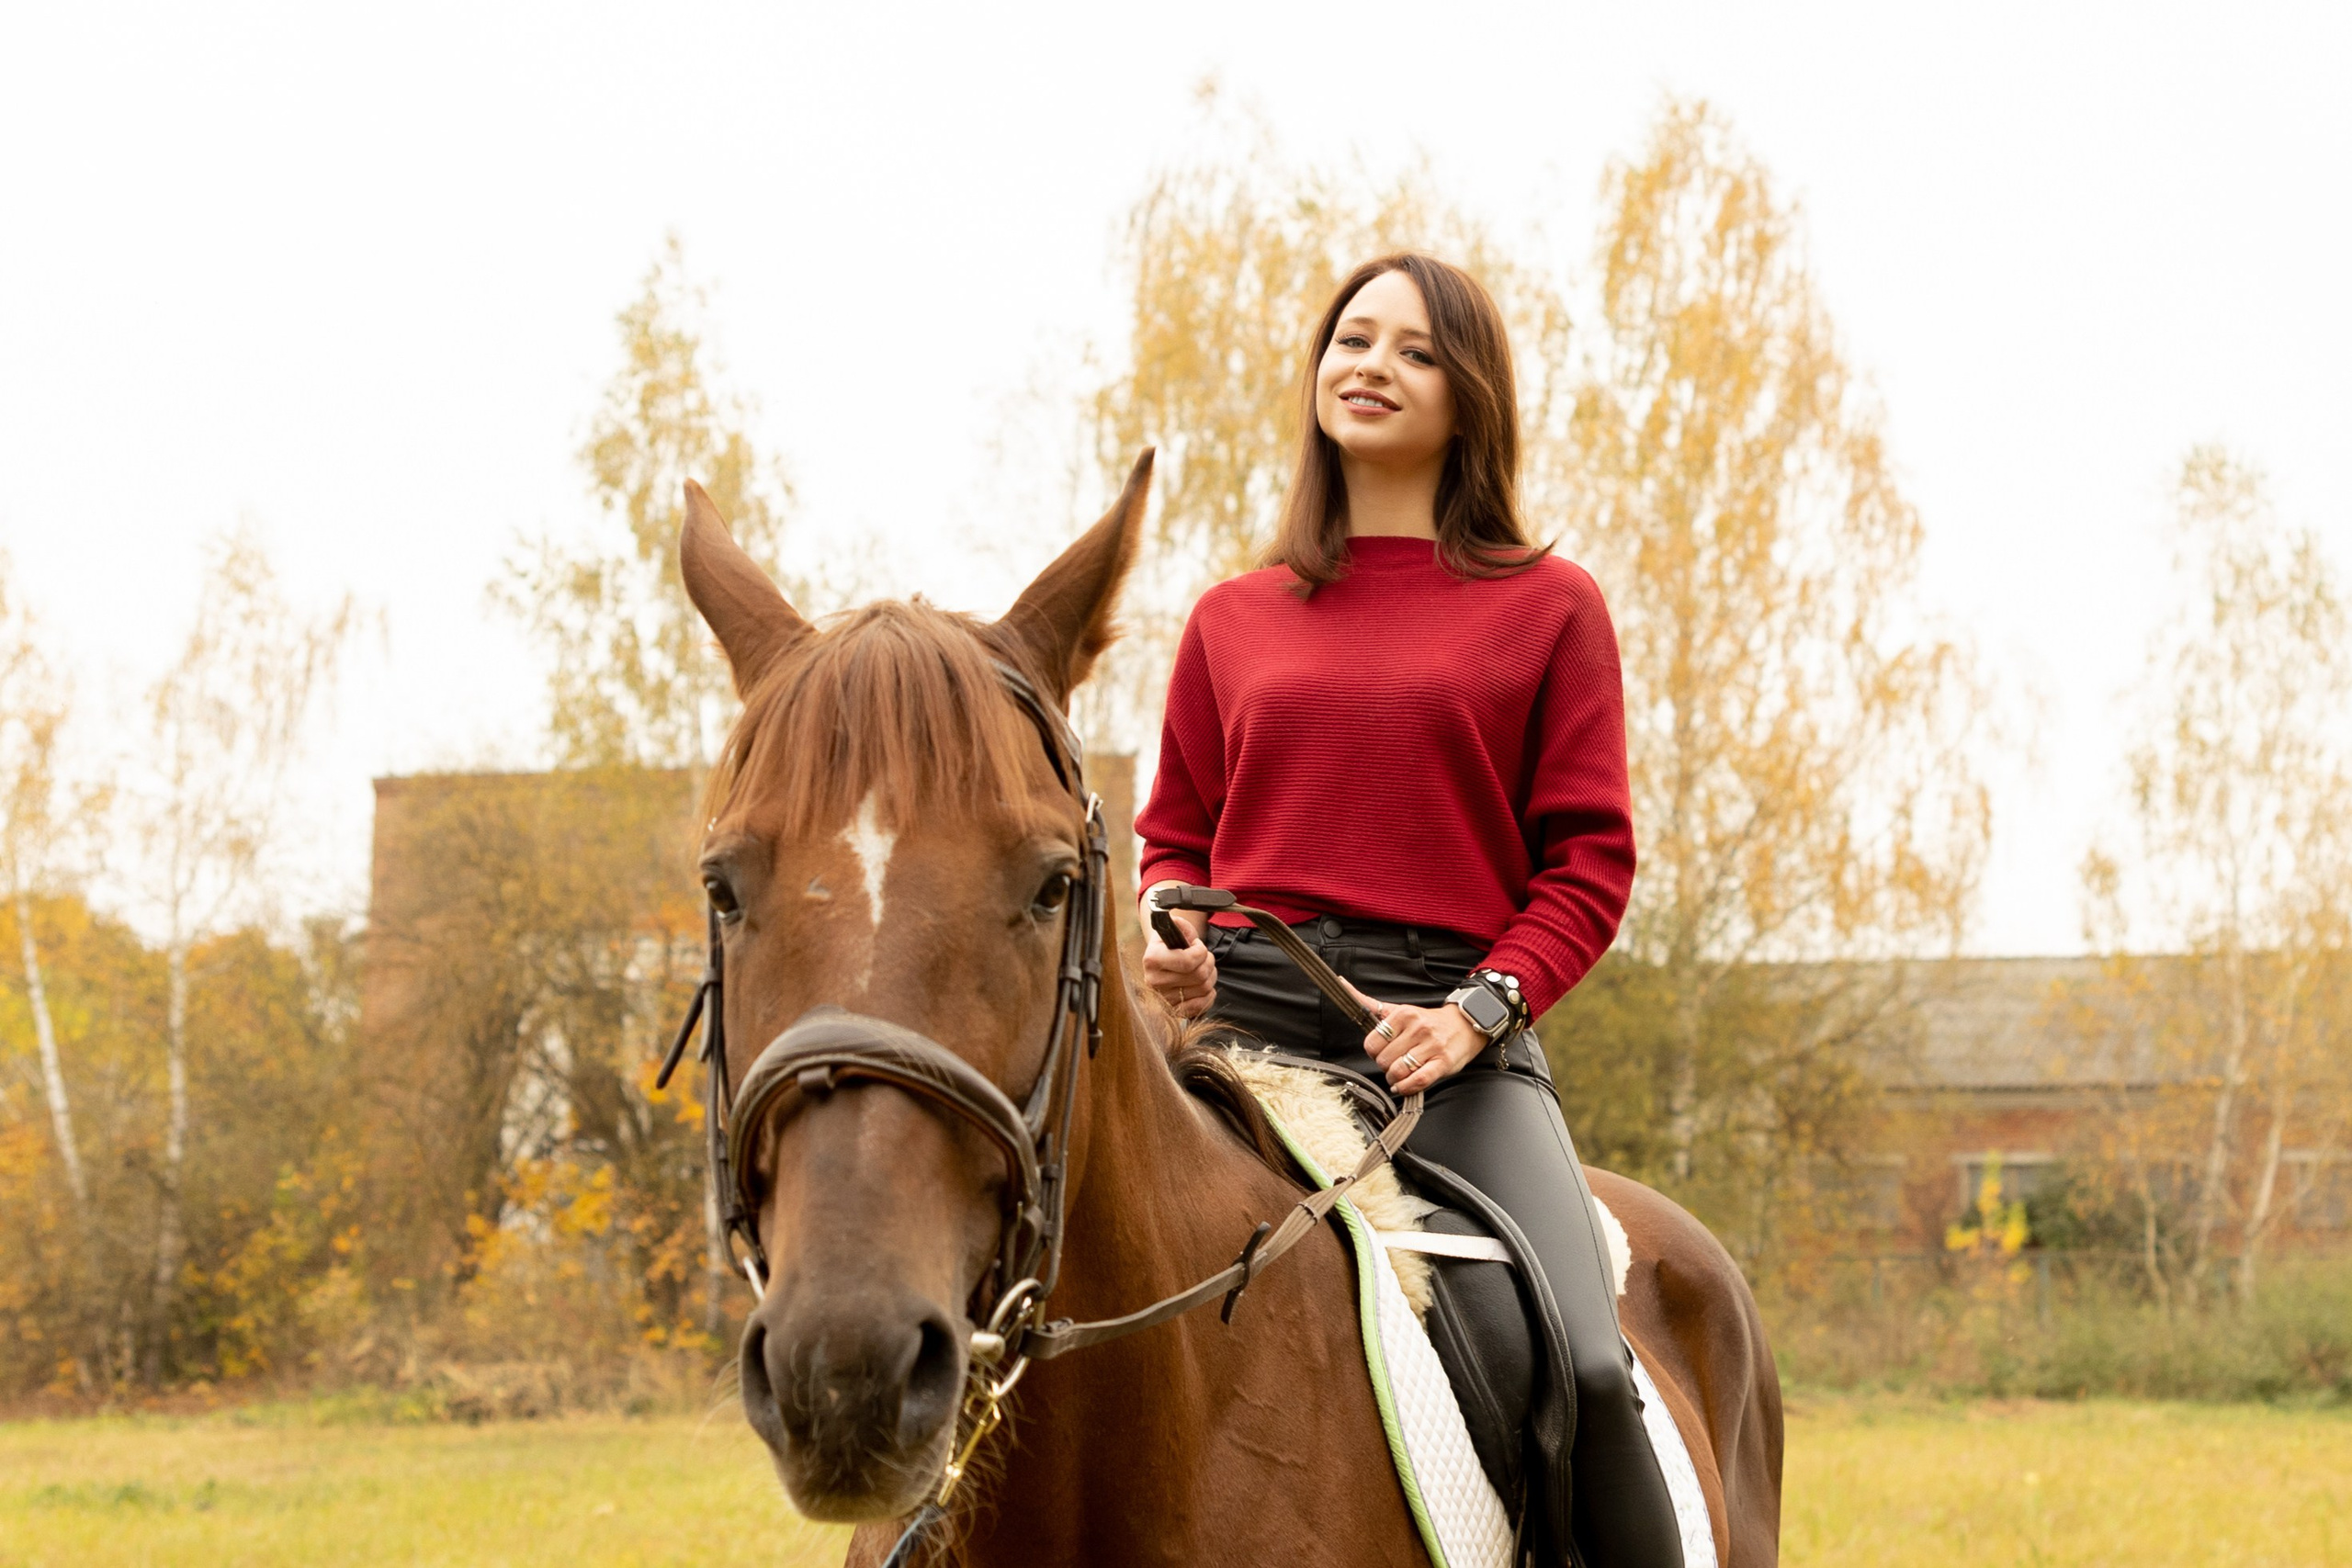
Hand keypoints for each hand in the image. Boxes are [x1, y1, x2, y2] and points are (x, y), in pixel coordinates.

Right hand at [1140, 889, 1215, 1018]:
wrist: (1161, 961)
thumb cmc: (1170, 944)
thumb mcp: (1172, 929)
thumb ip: (1179, 924)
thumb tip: (1178, 922)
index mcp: (1152, 960)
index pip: (1188, 961)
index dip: (1200, 951)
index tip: (1196, 945)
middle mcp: (1154, 982)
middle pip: (1199, 975)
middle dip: (1209, 962)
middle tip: (1204, 956)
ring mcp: (1164, 999)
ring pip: (1204, 988)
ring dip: (1211, 975)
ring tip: (1203, 968)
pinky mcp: (1174, 1011)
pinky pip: (1202, 1005)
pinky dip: (1209, 994)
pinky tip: (1203, 984)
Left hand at [1354, 984, 1485, 1094]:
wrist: (1463, 1025)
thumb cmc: (1427, 1021)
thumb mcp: (1400, 1010)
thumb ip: (1371, 1004)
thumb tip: (1342, 984)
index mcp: (1404, 1014)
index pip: (1372, 1042)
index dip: (1373, 1052)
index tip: (1380, 1051)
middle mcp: (1418, 1028)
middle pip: (1384, 1060)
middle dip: (1384, 1066)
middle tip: (1393, 1062)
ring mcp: (1432, 1046)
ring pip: (1399, 1071)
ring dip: (1394, 1078)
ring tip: (1398, 1074)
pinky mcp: (1443, 1063)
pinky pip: (1418, 1081)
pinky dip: (1406, 1087)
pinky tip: (1404, 1085)